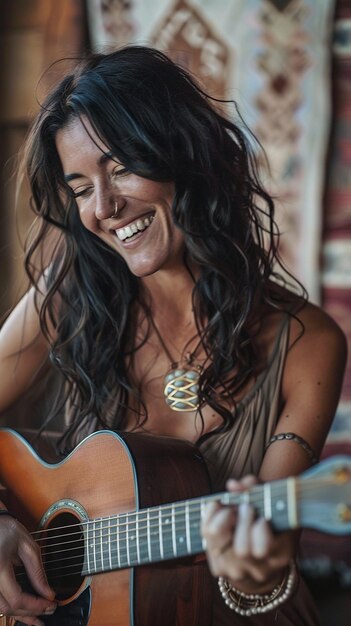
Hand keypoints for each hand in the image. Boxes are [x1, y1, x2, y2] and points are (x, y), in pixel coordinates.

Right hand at [0, 516, 55, 625]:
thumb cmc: (7, 529)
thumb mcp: (27, 546)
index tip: (52, 604)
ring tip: (37, 619)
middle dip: (30, 613)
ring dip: (20, 615)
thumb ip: (37, 571)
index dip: (35, 606)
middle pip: (8, 608)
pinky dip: (11, 609)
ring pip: (1, 609)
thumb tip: (48, 593)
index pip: (17, 598)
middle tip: (49, 610)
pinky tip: (22, 612)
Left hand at [201, 475, 294, 591]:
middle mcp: (259, 569)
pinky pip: (206, 540)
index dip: (259, 529)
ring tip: (232, 510)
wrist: (262, 552)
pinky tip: (219, 509)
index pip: (262, 549)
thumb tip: (233, 485)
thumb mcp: (272, 501)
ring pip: (218, 546)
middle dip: (242, 522)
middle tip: (247, 507)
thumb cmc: (269, 518)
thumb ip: (256, 488)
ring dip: (223, 520)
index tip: (262, 517)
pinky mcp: (219, 568)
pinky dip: (210, 519)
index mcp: (279, 555)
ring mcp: (238, 572)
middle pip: (241, 549)